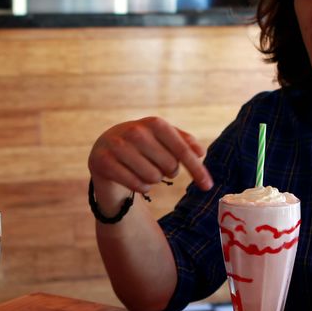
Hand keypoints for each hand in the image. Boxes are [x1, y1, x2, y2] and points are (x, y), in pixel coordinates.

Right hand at [87, 117, 212, 202]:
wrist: (104, 151)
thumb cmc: (141, 147)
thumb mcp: (162, 139)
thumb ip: (183, 142)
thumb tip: (200, 152)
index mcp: (154, 123)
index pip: (182, 150)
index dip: (197, 169)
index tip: (208, 186)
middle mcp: (135, 130)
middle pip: (169, 166)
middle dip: (168, 172)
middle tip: (157, 167)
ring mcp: (117, 145)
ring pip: (153, 178)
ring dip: (152, 180)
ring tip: (142, 171)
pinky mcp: (103, 161)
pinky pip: (136, 185)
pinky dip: (140, 188)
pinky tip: (133, 180)